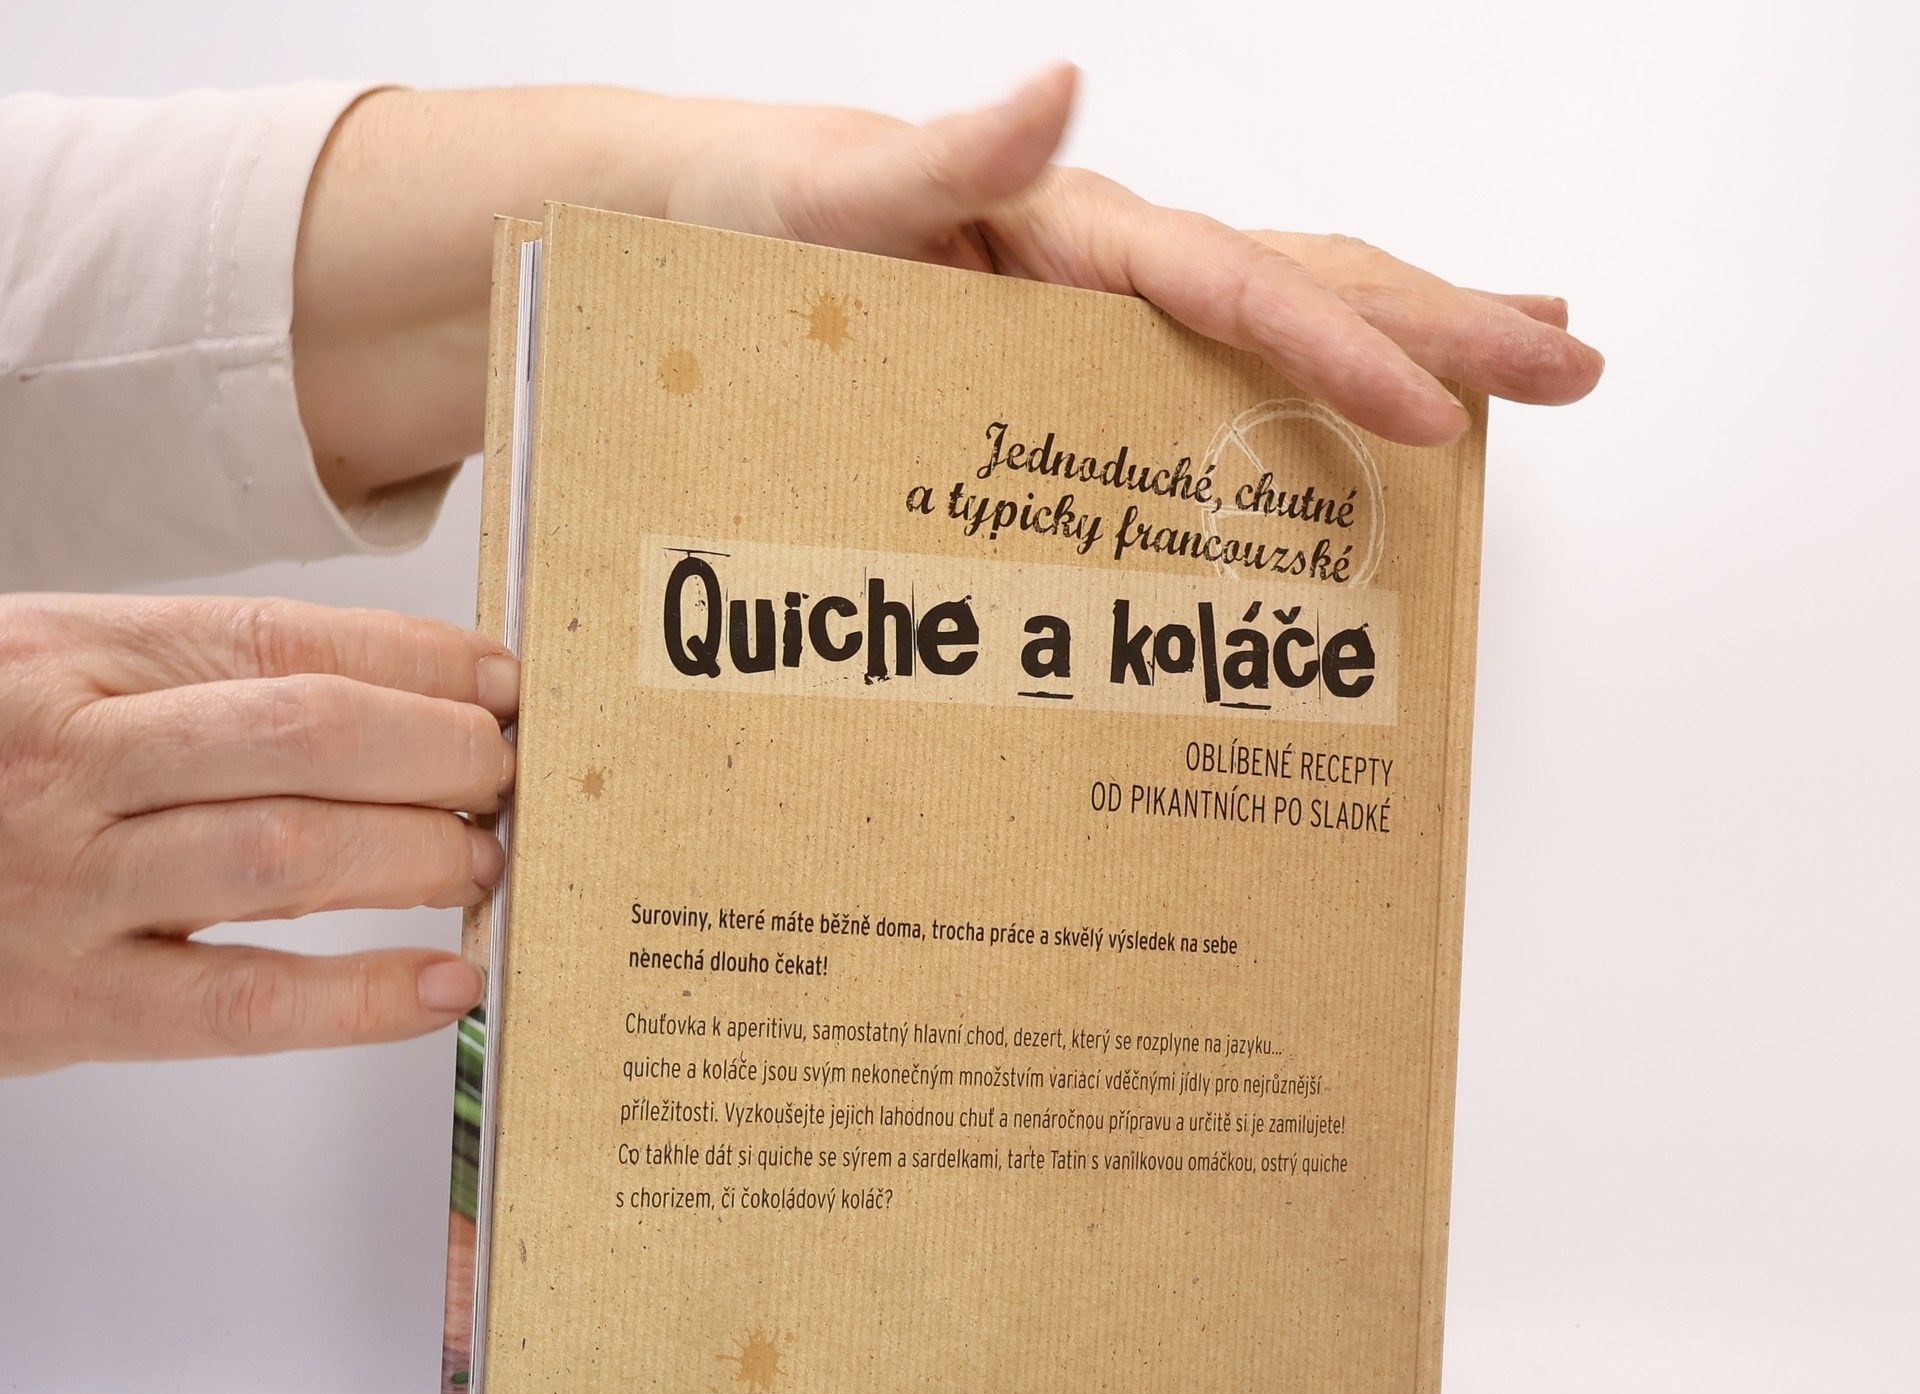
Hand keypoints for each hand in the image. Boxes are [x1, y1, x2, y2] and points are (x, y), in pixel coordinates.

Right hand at [0, 594, 515, 1074]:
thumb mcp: (47, 678)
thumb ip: (191, 683)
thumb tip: (394, 696)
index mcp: (70, 658)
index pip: (286, 640)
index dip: (422, 662)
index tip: (505, 687)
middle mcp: (70, 759)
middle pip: (308, 736)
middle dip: (442, 754)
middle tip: (506, 779)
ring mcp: (67, 884)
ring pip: (289, 857)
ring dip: (417, 856)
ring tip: (481, 860)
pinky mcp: (70, 1004)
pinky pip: (245, 1003)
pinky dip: (364, 998)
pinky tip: (445, 986)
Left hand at [661, 65, 1601, 446]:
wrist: (705, 226)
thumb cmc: (760, 215)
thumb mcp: (836, 194)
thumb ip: (942, 155)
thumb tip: (1063, 88)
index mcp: (1078, 235)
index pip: (1245, 291)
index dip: (1347, 351)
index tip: (1442, 413)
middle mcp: (1116, 262)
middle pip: (1314, 284)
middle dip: (1447, 328)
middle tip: (1578, 366)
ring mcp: (1111, 303)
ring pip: (1294, 307)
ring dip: (1414, 333)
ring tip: (1526, 356)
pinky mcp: (1085, 342)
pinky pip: (1226, 359)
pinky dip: (1316, 375)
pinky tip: (1358, 413)